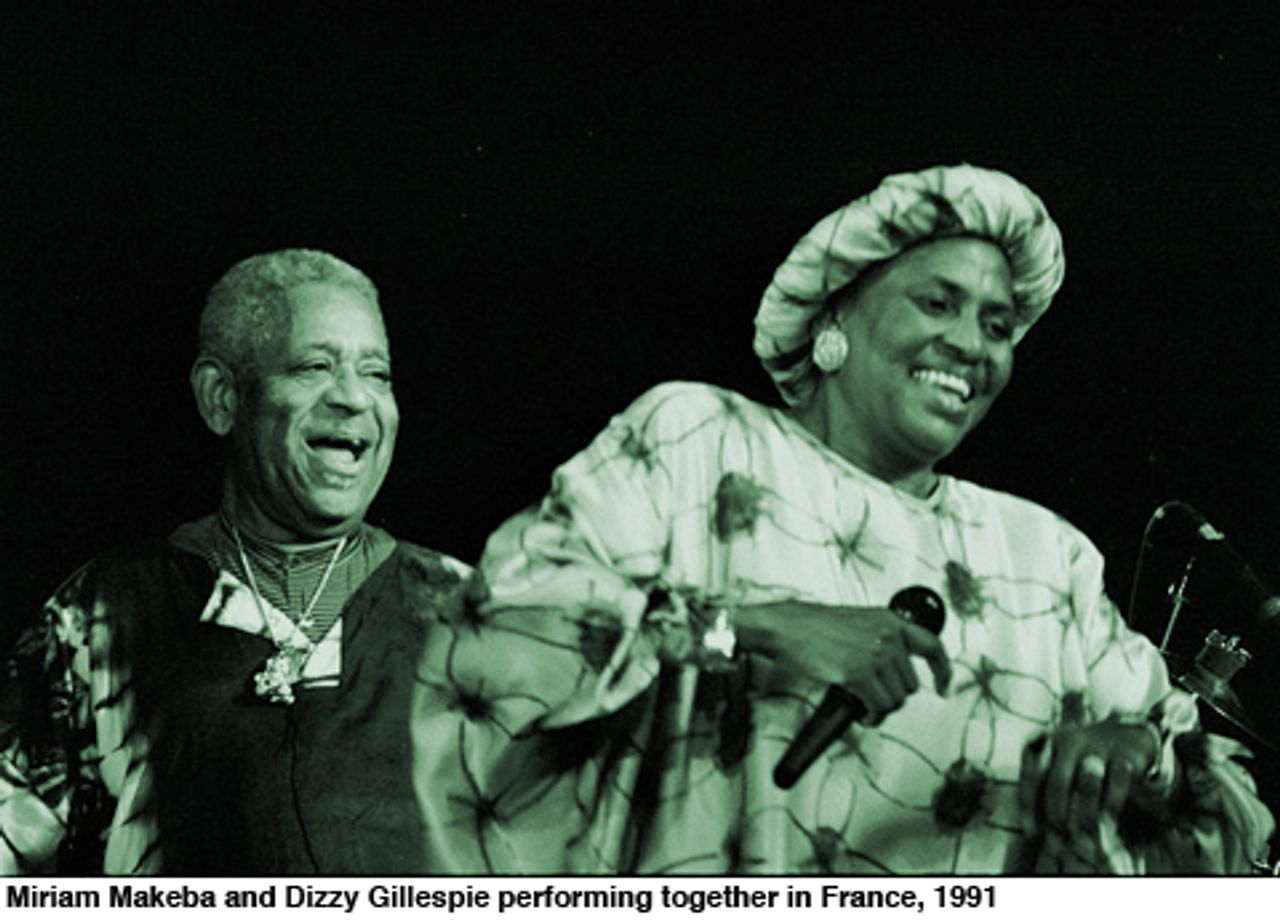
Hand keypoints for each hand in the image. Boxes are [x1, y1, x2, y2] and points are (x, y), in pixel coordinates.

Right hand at [736, 601, 949, 720]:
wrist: (785, 627)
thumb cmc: (811, 626)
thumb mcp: (857, 622)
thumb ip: (879, 639)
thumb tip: (892, 670)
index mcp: (888, 620)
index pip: (931, 645)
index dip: (942, 669)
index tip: (943, 685)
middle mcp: (887, 635)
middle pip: (911, 683)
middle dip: (894, 696)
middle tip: (874, 699)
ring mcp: (874, 653)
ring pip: (897, 699)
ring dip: (882, 708)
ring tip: (865, 706)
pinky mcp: (858, 672)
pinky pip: (879, 706)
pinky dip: (872, 716)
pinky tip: (862, 714)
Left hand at [1017, 719, 1159, 856]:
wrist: (1131, 732)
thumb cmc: (1089, 755)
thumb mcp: (1063, 759)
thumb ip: (1047, 784)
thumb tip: (1032, 827)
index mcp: (1051, 742)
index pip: (1033, 775)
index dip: (1030, 805)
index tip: (1032, 832)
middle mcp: (1071, 741)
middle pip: (1057, 783)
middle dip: (1057, 816)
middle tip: (1060, 842)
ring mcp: (1099, 746)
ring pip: (1084, 786)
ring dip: (1083, 817)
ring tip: (1083, 841)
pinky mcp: (1125, 756)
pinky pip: (1115, 788)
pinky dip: (1109, 810)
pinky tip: (1107, 828)